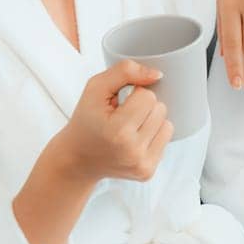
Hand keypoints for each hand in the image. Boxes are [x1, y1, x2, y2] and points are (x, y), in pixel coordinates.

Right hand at [54, 60, 174, 182]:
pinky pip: (166, 139)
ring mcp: (141, 164)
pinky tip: (133, 140)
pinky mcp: (147, 171)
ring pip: (167, 124)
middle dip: (143, 107)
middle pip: (160, 109)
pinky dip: (152, 135)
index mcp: (118, 131)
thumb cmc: (86, 121)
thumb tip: (157, 75)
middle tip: (121, 117)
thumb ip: (125, 71)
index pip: (148, 97)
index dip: (133, 95)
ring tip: (128, 128)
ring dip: (150, 121)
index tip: (118, 105)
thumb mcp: (95, 87)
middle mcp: (132, 151)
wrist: (76, 159)